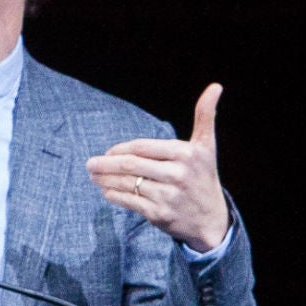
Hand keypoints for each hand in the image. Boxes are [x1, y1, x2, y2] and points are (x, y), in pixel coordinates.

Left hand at [85, 84, 230, 252]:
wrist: (211, 219)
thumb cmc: (203, 176)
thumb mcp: (206, 145)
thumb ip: (205, 115)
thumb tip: (216, 86)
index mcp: (185, 154)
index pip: (143, 147)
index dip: (121, 149)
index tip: (108, 152)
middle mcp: (177, 174)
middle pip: (131, 165)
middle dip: (106, 164)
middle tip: (89, 163)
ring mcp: (168, 196)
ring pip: (128, 184)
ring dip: (106, 180)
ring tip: (94, 176)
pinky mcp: (160, 214)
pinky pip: (130, 202)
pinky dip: (115, 196)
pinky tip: (106, 191)